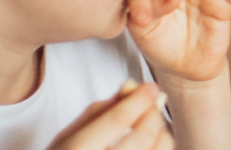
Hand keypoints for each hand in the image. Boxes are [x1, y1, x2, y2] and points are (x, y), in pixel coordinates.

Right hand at [47, 82, 172, 149]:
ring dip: (161, 132)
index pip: (118, 120)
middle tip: (153, 101)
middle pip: (142, 136)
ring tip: (149, 123)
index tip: (151, 87)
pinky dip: (159, 147)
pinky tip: (149, 142)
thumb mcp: (69, 134)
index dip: (139, 98)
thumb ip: (100, 110)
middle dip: (153, 113)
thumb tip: (132, 87)